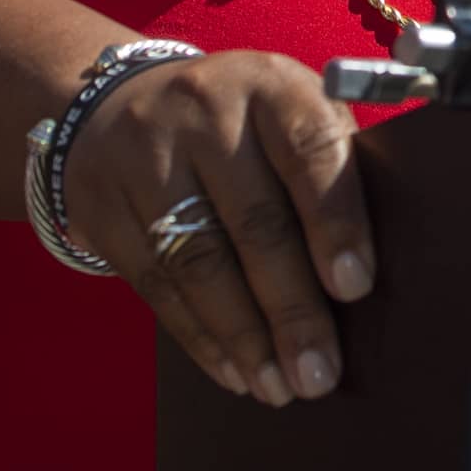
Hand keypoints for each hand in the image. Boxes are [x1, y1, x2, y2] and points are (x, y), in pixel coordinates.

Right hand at [61, 51, 373, 408]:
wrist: (117, 102)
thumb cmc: (239, 125)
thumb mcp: (287, 112)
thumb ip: (328, 168)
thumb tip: (368, 275)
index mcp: (268, 83)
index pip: (309, 149)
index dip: (335, 219)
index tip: (355, 286)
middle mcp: (204, 111)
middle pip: (253, 220)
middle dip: (292, 307)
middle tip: (319, 372)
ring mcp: (145, 157)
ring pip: (199, 261)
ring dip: (244, 336)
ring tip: (279, 387)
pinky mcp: (103, 205)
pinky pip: (156, 284)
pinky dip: (200, 336)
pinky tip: (234, 371)